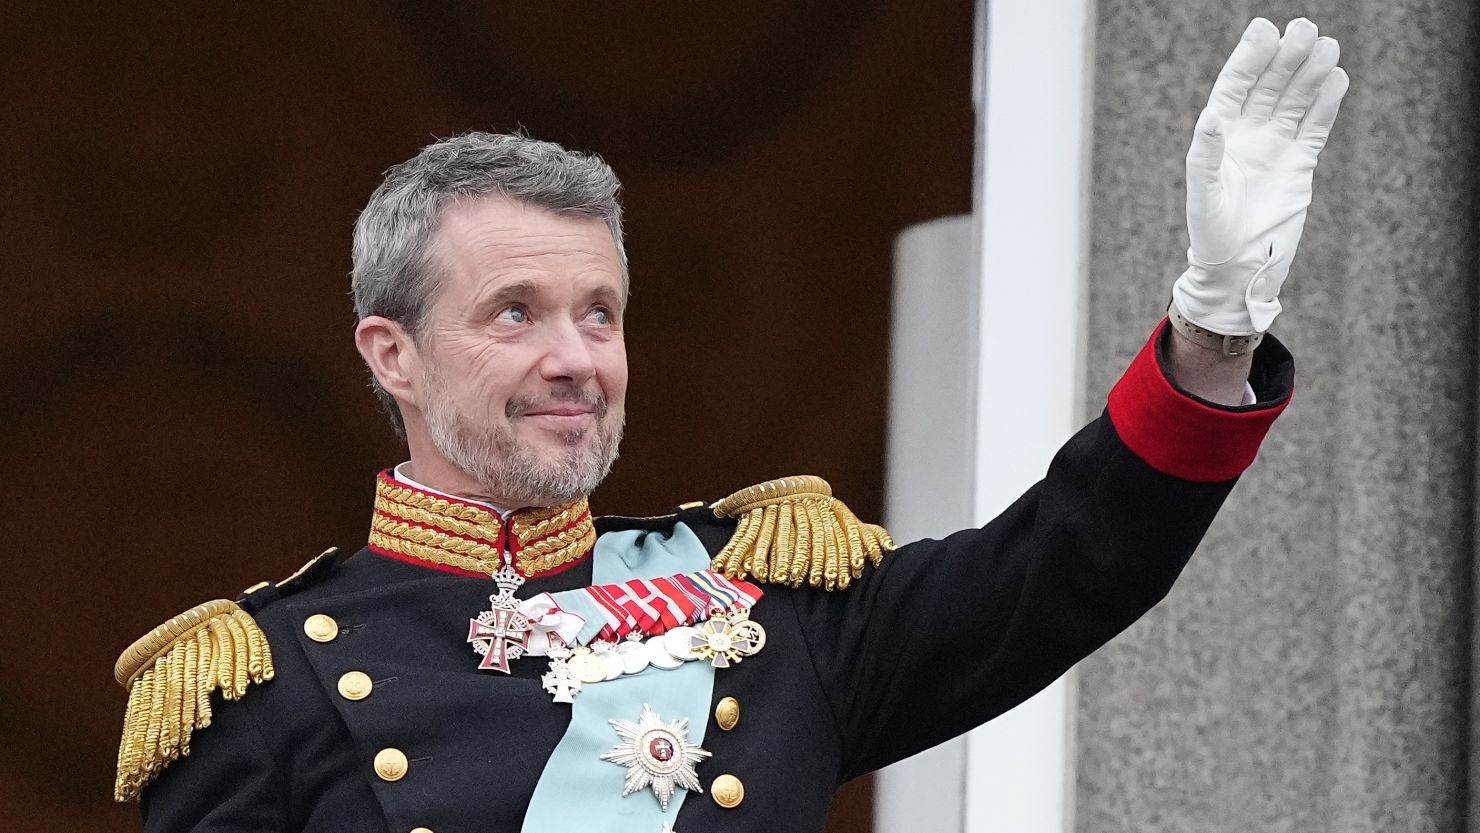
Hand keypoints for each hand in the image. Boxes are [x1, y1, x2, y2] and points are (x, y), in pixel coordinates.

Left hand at [1171, 18, 1348, 335]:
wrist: (1239, 267)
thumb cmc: (1212, 233)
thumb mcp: (1204, 195)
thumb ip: (1207, 154)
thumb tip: (1211, 115)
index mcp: (1220, 136)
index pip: (1235, 87)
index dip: (1249, 58)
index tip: (1265, 30)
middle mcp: (1248, 135)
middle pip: (1269, 85)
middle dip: (1286, 57)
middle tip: (1304, 30)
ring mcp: (1275, 147)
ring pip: (1295, 100)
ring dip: (1310, 73)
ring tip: (1327, 47)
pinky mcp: (1299, 163)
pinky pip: (1315, 126)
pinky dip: (1326, 104)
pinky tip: (1337, 80)